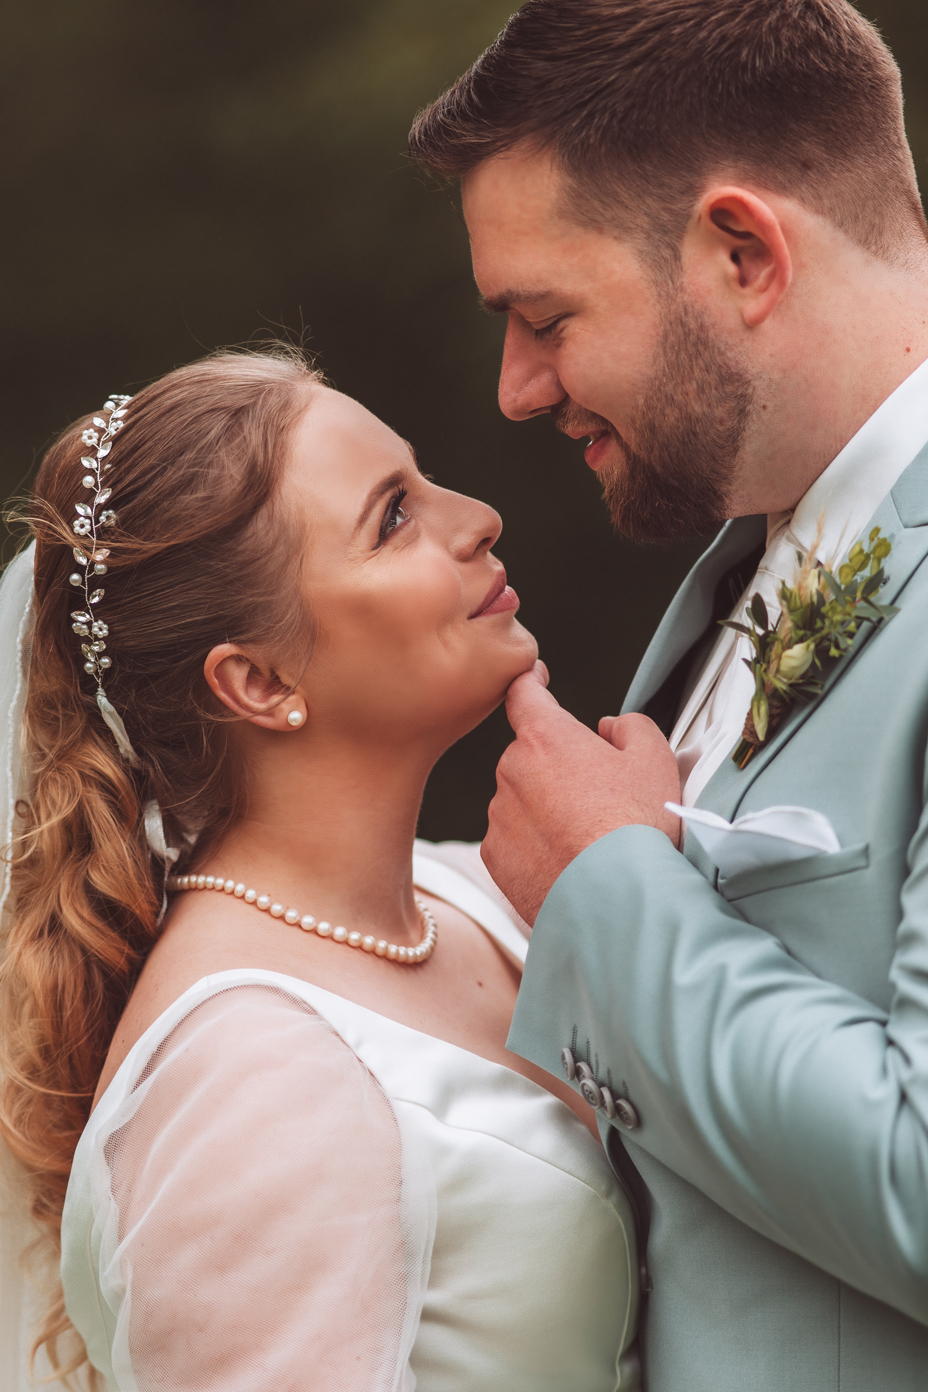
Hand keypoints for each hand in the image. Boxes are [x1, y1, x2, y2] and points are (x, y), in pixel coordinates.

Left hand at [481, 662, 680, 923]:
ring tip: (588, 838)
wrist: (619, 904)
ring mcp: (499, 815)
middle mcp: (511, 771)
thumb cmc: (640, 830)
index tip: (535, 679)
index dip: (531, 682)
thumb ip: (631, 726)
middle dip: (556, 766)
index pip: (524, 693)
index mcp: (546, 738)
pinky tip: (569, 861)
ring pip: (521, 798)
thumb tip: (609, 728)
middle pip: (530, 754)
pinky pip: (513, 838)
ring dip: (545, 807)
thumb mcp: (655, 760)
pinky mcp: (495, 856)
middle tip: (598, 796)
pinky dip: (534, 844)